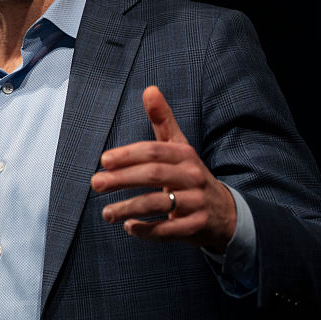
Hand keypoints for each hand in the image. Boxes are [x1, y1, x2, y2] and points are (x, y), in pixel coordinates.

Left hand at [90, 86, 235, 252]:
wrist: (224, 211)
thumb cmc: (189, 174)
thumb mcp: (179, 146)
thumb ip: (162, 120)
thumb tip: (150, 89)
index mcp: (185, 154)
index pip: (154, 151)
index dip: (128, 155)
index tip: (104, 161)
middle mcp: (192, 176)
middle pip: (153, 176)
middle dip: (122, 180)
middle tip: (95, 184)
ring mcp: (197, 202)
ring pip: (159, 204)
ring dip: (129, 209)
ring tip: (106, 213)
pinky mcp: (197, 226)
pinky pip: (169, 230)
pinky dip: (147, 230)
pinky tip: (129, 227)